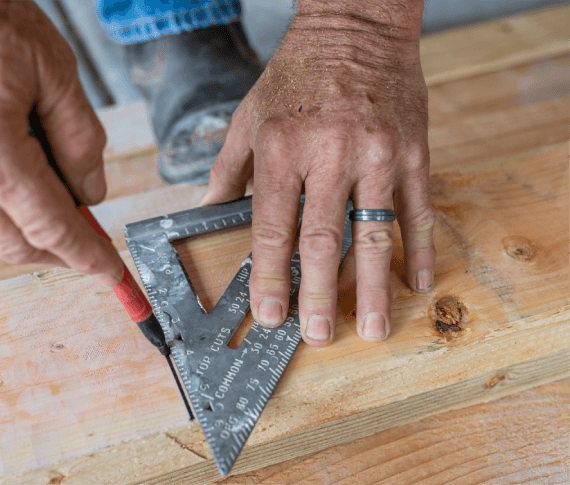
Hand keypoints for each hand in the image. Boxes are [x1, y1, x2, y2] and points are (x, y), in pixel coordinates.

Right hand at [0, 2, 122, 286]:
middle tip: (95, 239)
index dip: (88, 256)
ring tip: (63, 218)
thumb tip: (93, 195)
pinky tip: (23, 205)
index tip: (114, 275)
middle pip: (18, 246)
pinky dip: (0, 228)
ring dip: (31, 244)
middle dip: (64, 253)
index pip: (50, 227)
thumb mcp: (54, 69)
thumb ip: (81, 139)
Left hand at [200, 3, 435, 344]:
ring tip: (374, 327)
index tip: (270, 315)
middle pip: (324, 239)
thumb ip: (228, 170)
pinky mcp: (413, 151)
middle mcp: (330, 154)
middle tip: (318, 335)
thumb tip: (207, 212)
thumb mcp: (248, 117)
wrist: (356, 28)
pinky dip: (420, 248)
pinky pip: (417, 208)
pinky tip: (417, 281)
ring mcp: (378, 154)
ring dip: (374, 286)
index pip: (273, 227)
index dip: (270, 277)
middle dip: (320, 294)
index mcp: (282, 149)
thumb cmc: (295, 75)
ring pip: (375, 232)